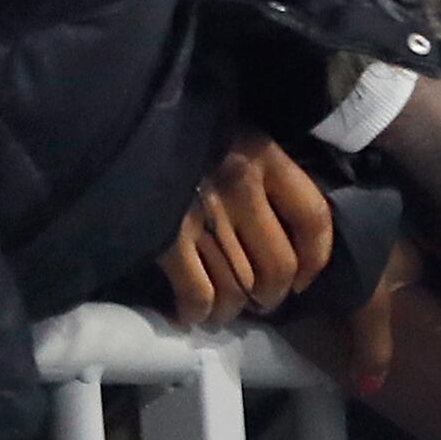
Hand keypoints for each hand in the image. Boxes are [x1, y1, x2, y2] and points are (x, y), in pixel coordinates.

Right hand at [163, 136, 334, 324]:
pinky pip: (199, 293)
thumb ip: (267, 174)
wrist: (124, 125)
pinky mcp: (167, 237)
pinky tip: (193, 314)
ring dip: (233, 310)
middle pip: (278, 265)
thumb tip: (290, 231)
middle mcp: (240, 187)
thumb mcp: (238, 136)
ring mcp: (203, 214)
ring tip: (227, 312)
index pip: (313, 218)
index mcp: (265, 157)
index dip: (316, 258)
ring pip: (238, 288)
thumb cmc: (189, 132)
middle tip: (262, 301)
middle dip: (273, 294)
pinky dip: (198, 312)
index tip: (304, 279)